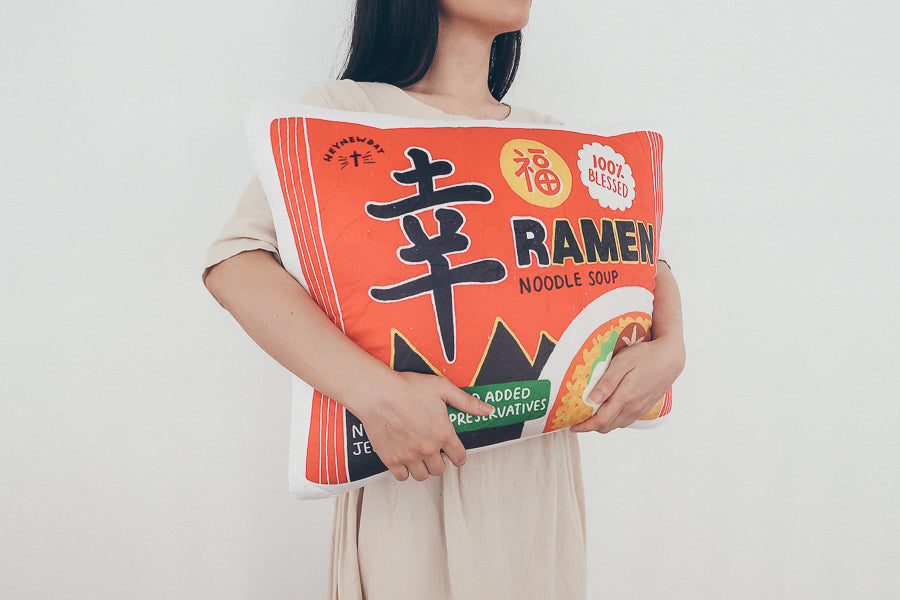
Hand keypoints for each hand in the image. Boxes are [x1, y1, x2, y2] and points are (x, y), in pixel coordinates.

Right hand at [355, 371, 493, 481]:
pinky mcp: (391, 459)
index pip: (459, 458)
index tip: (453, 453)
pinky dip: (405, 471)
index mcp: (443, 433)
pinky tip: (404, 459)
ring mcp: (409, 456)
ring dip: (423, 468)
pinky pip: (403, 476)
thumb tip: (489, 410)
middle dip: (440, 461)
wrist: (377, 393)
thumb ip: (467, 402)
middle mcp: (428, 449)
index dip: (458, 456)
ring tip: (419, 456)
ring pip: (423, 476)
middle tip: (433, 450)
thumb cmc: (409, 387)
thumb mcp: (442, 388)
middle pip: (440, 469)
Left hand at [570, 337, 683, 433]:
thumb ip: (607, 382)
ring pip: (617, 424)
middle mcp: (633, 407)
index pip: (601, 421)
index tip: (572, 427)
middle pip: (607, 426)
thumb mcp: (623, 363)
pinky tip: (609, 409)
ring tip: (591, 415)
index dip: (585, 427)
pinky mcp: (646, 407)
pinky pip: (626, 420)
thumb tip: (592, 400)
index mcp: (625, 398)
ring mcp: (640, 409)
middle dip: (591, 426)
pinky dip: (614, 419)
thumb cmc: (645, 355)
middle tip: (578, 420)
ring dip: (603, 423)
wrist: (671, 357)